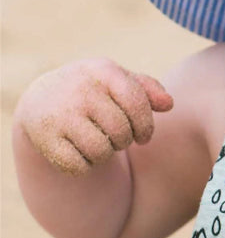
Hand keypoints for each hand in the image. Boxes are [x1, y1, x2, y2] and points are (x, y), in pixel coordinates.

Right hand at [15, 58, 172, 175]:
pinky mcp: (45, 139)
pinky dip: (85, 166)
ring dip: (105, 155)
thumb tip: (169, 104)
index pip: (136, 103)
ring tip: (100, 145)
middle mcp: (81, 89)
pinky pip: (78, 166)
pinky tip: (80, 153)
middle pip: (121, 131)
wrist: (41, 99)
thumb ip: (147, 89)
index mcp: (103, 70)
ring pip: (100, 151)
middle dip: (124, 141)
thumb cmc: (94, 90)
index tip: (144, 137)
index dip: (145, 125)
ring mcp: (60, 114)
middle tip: (117, 139)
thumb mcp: (118, 81)